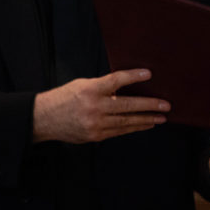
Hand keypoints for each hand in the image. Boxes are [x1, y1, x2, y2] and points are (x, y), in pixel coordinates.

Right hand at [32, 69, 168, 143]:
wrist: (44, 119)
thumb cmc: (65, 98)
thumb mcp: (82, 84)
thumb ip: (104, 86)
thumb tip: (127, 87)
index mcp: (90, 89)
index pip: (115, 80)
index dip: (133, 76)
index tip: (149, 74)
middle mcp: (94, 107)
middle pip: (127, 105)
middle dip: (149, 106)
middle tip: (166, 105)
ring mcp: (95, 124)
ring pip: (126, 122)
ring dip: (146, 119)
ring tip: (161, 117)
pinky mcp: (95, 136)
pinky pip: (119, 131)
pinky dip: (134, 127)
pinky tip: (145, 124)